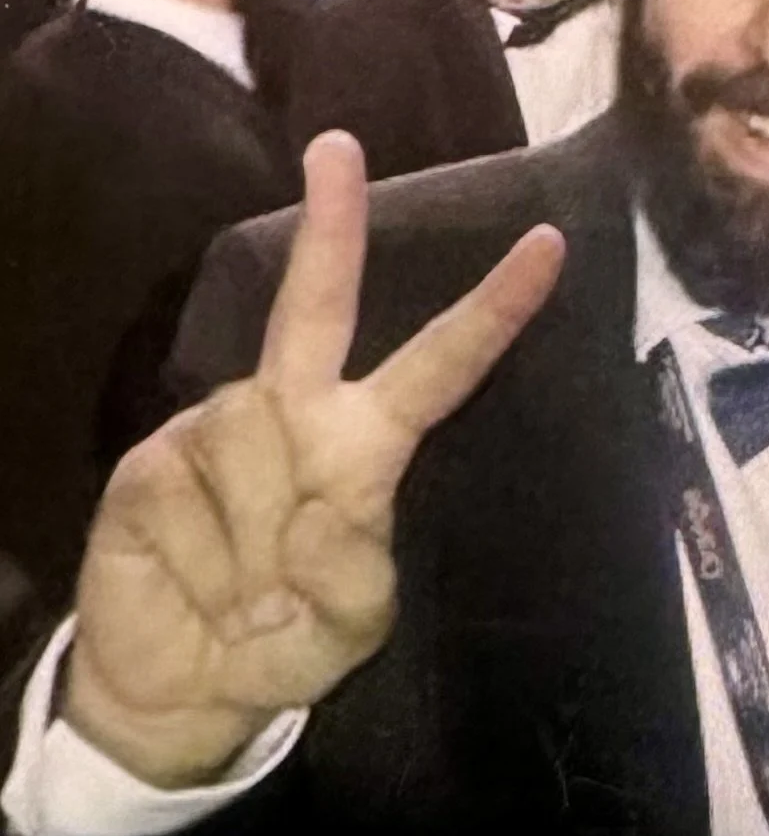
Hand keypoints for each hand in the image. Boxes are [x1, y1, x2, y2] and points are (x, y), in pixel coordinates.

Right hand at [62, 134, 564, 787]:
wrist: (186, 690)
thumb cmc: (289, 640)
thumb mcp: (351, 624)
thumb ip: (353, 576)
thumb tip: (318, 518)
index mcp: (366, 440)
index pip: (443, 362)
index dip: (496, 307)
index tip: (550, 243)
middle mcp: (296, 413)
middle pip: (318, 303)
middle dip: (333, 224)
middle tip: (340, 145)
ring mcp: (219, 429)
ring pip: (250, 430)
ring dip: (255, 536)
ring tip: (253, 593)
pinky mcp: (151, 464)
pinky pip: (186, 495)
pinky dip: (206, 564)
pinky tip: (203, 588)